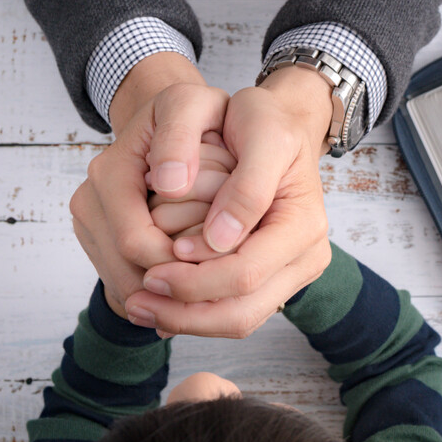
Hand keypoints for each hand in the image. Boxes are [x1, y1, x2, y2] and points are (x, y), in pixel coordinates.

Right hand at [69, 52, 228, 317]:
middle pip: (125, 272)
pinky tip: (192, 294)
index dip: (178, 264)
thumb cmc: (193, 114)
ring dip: (165, 298)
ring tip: (212, 300)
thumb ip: (181, 137)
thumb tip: (168, 185)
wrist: (173, 119)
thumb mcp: (193, 106)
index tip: (220, 270)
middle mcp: (89, 201)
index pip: (136, 242)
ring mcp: (90, 224)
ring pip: (123, 286)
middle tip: (220, 297)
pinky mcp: (98, 240)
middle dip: (173, 288)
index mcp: (110, 172)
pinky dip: (156, 295)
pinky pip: (122, 284)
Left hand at [124, 65, 333, 337]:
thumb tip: (219, 239)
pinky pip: (232, 310)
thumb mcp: (263, 135)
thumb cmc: (267, 122)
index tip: (151, 268)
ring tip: (140, 305)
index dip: (195, 278)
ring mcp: (290, 273)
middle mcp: (305, 257)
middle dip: (185, 313)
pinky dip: (194, 311)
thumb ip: (246, 187)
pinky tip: (159, 300)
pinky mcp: (272, 278)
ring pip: (236, 319)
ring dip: (185, 319)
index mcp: (304, 226)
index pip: (246, 273)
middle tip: (135, 301)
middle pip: (242, 312)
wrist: (280, 123)